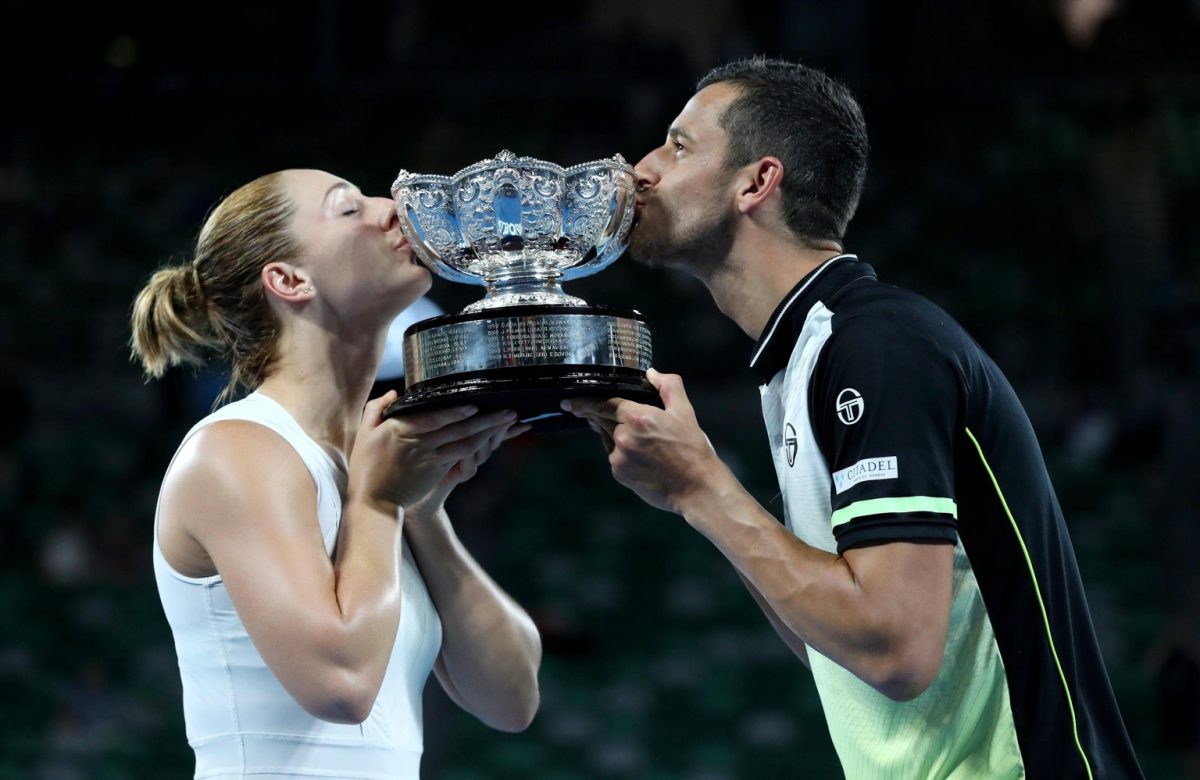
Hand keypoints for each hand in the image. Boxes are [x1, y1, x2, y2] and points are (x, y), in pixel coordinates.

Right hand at [347, 391, 523, 512]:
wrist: (374, 502)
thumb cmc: (367, 466)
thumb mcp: (364, 434)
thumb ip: (377, 409)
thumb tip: (393, 393)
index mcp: (400, 430)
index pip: (433, 418)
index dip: (455, 412)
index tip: (474, 404)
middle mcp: (420, 444)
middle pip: (457, 429)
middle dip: (485, 419)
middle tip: (508, 410)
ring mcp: (431, 458)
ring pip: (465, 444)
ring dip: (489, 432)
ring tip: (508, 422)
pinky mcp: (437, 470)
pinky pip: (462, 457)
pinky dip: (479, 447)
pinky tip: (493, 439)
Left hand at [561, 369, 721, 513]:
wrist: (696, 487)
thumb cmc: (692, 449)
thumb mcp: (685, 412)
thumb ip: (669, 386)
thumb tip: (651, 373)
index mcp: (639, 418)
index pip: (604, 403)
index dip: (584, 401)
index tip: (569, 401)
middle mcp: (624, 437)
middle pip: (602, 420)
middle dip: (597, 415)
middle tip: (592, 412)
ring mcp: (620, 457)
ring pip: (608, 438)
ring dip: (613, 433)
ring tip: (638, 438)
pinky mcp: (619, 473)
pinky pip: (614, 455)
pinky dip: (620, 451)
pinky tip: (640, 455)